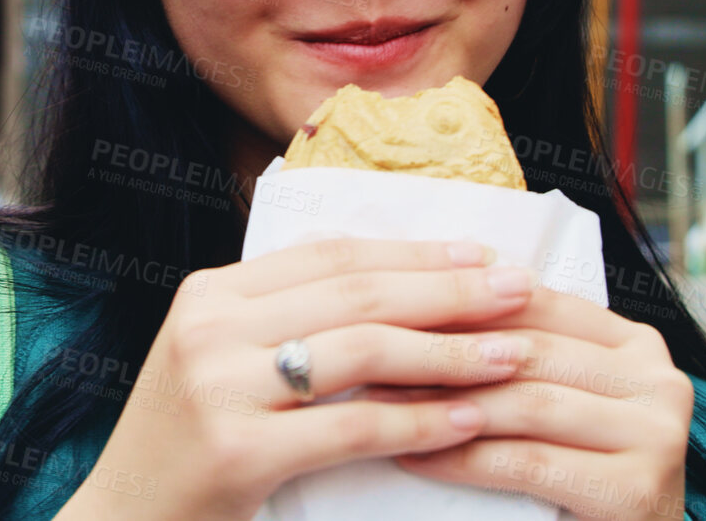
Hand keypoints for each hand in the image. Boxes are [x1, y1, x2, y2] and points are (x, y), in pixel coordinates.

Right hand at [56, 238, 538, 520]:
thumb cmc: (185, 449)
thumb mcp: (219, 363)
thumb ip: (285, 322)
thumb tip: (398, 288)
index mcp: (210, 294)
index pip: (330, 255)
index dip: (412, 252)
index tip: (480, 255)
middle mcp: (210, 328)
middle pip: (356, 294)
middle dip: (449, 291)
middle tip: (520, 291)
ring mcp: (219, 388)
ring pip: (362, 352)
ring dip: (449, 351)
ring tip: (512, 353)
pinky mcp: (237, 453)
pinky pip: (352, 428)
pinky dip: (419, 422)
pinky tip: (469, 419)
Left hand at [366, 286, 695, 520]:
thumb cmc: (579, 475)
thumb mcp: (558, 402)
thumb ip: (522, 356)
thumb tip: (425, 303)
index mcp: (636, 344)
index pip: (537, 304)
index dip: (459, 304)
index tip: (389, 307)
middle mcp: (660, 379)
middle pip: (530, 351)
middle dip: (444, 351)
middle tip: (372, 353)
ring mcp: (659, 434)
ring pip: (528, 403)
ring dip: (445, 404)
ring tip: (382, 404)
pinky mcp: (637, 489)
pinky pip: (530, 462)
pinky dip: (466, 458)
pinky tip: (418, 456)